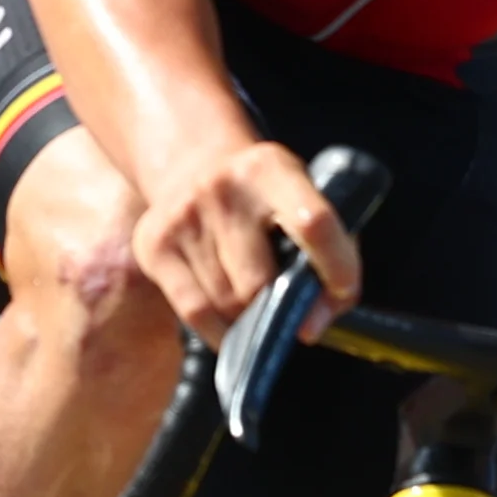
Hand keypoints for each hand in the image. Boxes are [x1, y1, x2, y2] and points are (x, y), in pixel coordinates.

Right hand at [127, 137, 359, 347]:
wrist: (193, 164)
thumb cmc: (264, 201)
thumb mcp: (302, 202)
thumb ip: (330, 257)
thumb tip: (309, 328)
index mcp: (271, 169)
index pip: (314, 223)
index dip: (336, 267)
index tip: (342, 293)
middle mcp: (223, 188)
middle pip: (259, 281)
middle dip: (278, 307)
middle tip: (287, 308)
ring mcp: (183, 216)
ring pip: (227, 303)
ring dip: (248, 318)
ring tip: (254, 304)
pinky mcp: (154, 244)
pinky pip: (195, 312)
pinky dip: (220, 332)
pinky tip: (231, 329)